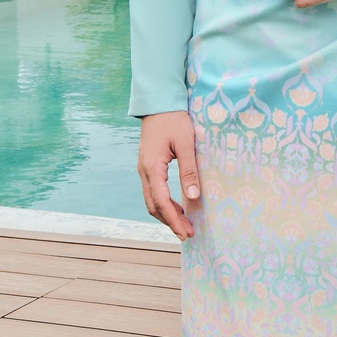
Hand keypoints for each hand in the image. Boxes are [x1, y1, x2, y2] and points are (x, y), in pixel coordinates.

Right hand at [138, 110, 200, 238]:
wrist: (158, 103)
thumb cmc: (174, 120)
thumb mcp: (186, 143)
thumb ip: (189, 170)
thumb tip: (193, 196)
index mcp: (152, 167)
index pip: (161, 202)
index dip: (173, 220)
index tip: (185, 233)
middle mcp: (144, 171)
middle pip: (154, 206)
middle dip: (170, 222)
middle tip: (188, 234)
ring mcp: (144, 169)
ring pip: (151, 200)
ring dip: (166, 214)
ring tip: (184, 225)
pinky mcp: (148, 166)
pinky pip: (153, 191)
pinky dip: (164, 204)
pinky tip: (177, 208)